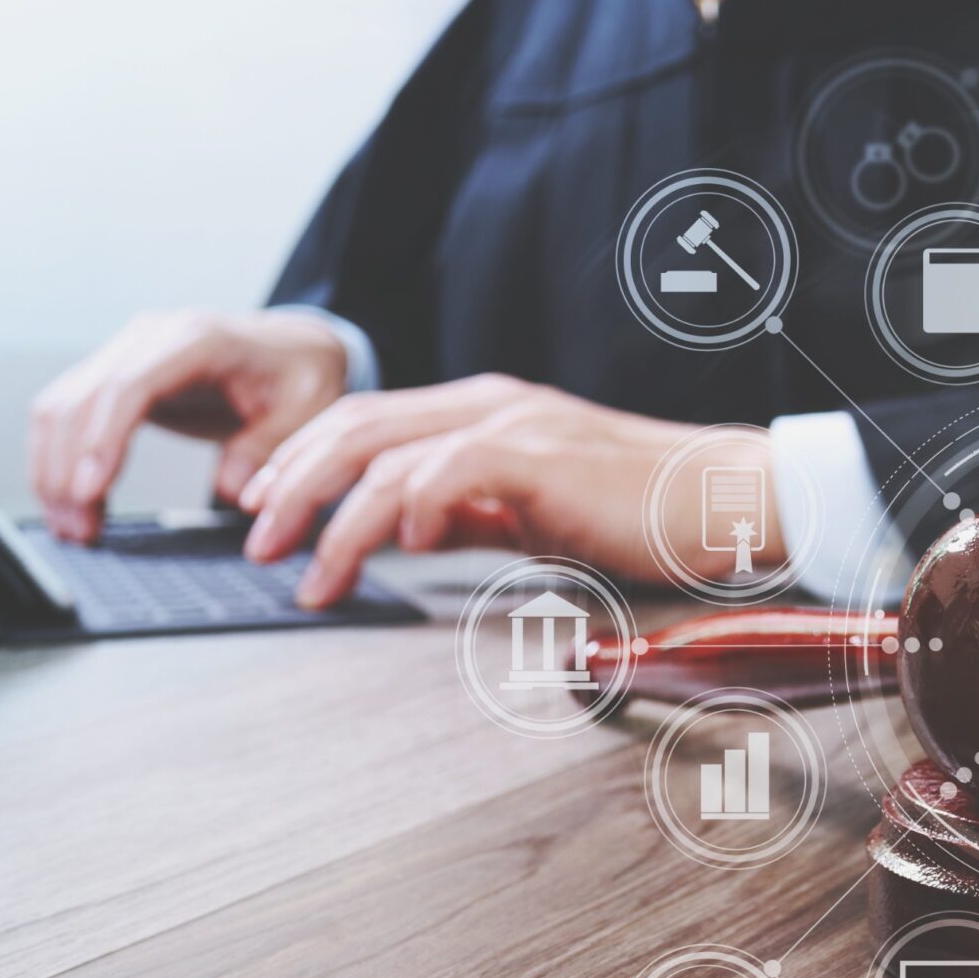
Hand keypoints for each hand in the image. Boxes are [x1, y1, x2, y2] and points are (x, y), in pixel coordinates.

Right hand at [29, 309, 346, 541]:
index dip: (103, 438)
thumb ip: (271, 449)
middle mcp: (151, 338)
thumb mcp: (309, 409)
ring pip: (61, 406)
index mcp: (198, 339)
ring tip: (72, 528)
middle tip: (79, 530)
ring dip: (54, 470)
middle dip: (69, 470)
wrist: (289, 349)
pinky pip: (66, 413)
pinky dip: (57, 460)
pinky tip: (70, 503)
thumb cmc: (299, 376)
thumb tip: (233, 491)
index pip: (131, 384)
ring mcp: (125, 352)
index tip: (91, 490)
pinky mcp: (113, 375)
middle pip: (83, 399)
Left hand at [235, 374, 778, 606]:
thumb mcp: (535, 512)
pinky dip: (411, 508)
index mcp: (481, 413)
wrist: (724, 500)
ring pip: (387, 456)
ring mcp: (513, 424)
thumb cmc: (639, 513)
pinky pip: (451, 471)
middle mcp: (488, 405)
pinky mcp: (541, 456)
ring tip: (307, 572)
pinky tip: (402, 548)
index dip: (302, 461)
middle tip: (254, 542)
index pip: (365, 423)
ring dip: (332, 519)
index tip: (263, 510)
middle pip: (355, 428)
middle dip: (289, 486)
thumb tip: (412, 534)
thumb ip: (473, 511)